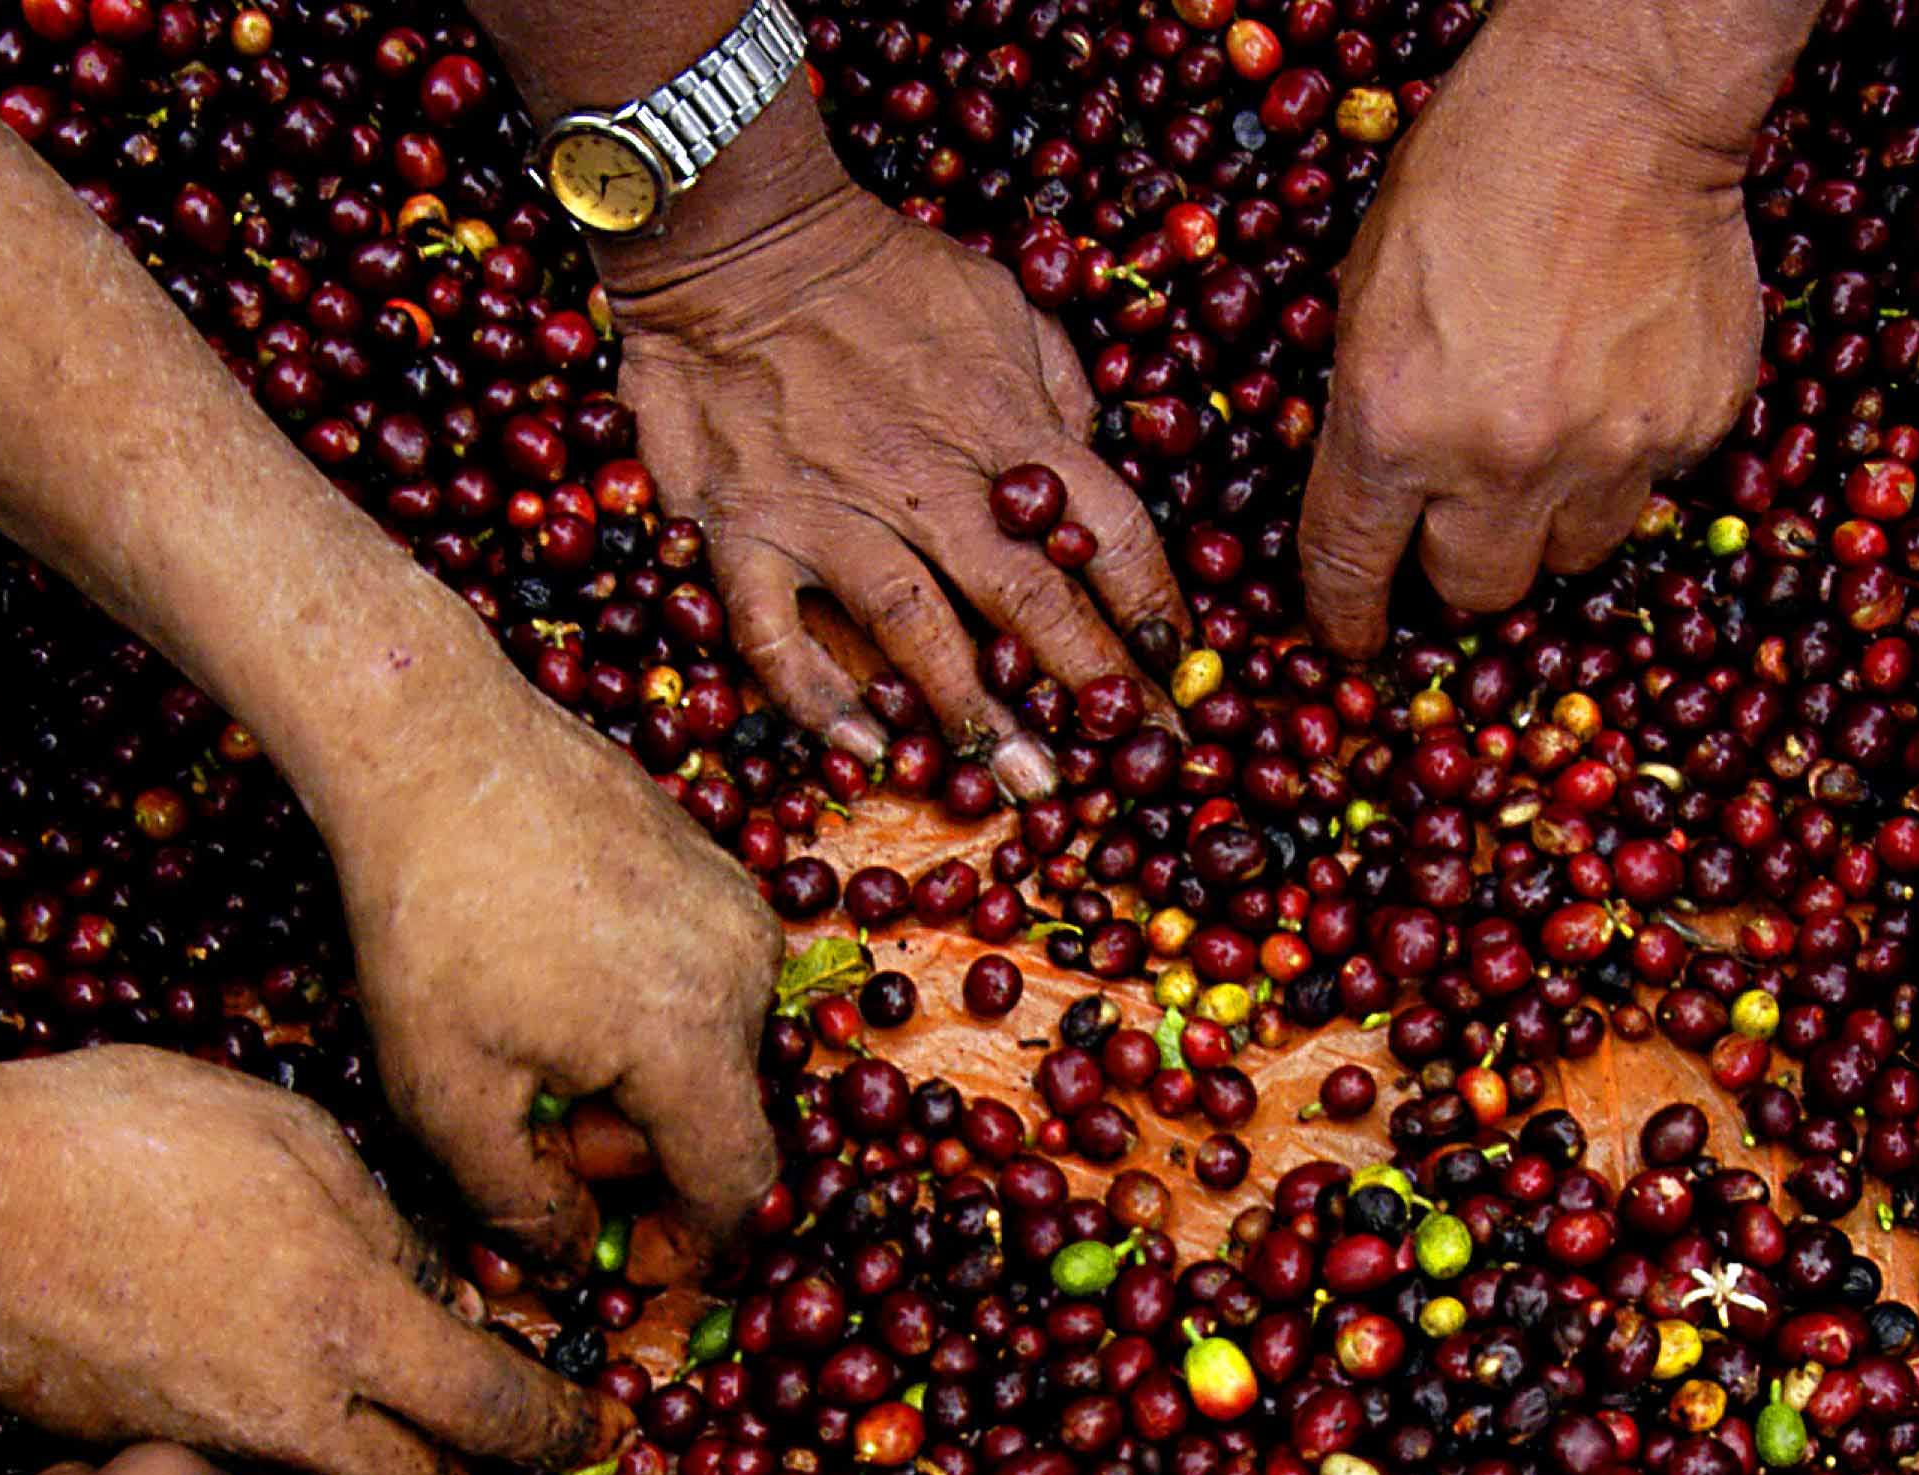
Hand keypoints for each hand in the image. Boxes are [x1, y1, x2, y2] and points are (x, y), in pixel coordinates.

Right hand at [0, 1048, 600, 1474]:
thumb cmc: (126, 1137)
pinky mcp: (142, 1462)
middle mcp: (294, 1413)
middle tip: (483, 1434)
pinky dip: (275, 1459)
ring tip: (376, 1419)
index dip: (561, 1429)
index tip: (593, 1434)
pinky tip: (256, 1393)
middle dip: (468, 1472)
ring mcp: (212, 1451)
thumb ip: (389, 1232)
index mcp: (352, 1324)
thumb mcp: (295, 1140)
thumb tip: (451, 1300)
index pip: (498, 1410)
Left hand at [328, 678, 788, 1272]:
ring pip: (717, 1047)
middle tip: (553, 1137)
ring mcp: (739, 908)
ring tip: (545, 1051)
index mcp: (690, 1042)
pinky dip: (651, 1010)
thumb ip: (517, 1205)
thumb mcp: (444, 1092)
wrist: (433, 743)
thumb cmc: (428, 919)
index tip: (633, 1261)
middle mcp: (744, 973)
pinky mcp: (717, 864)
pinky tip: (563, 980)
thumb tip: (571, 1266)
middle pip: (726, 1117)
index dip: (693, 1248)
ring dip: (647, 1081)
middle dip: (647, 1155)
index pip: (737, 1189)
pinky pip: (707, 976)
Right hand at [609, 182, 1186, 787]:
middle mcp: (928, 482)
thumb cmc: (878, 272)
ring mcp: (832, 514)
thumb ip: (1055, 390)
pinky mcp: (746, 533)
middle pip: (1031, 601)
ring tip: (1024, 786)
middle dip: (1090, 688)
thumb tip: (1089, 461)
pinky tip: (866, 754)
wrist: (737, 244)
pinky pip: (779, 639)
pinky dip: (820, 704)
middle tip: (1132, 757)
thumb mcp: (1003, 304)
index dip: (1156, 606)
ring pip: (917, 634)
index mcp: (1005, 424)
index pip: (1109, 530)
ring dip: (976, 718)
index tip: (1182, 666)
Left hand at [1297, 10, 1770, 654]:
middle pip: (1479, 589)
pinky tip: (1620, 374)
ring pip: (1577, 551)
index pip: (1353, 565)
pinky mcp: (1692, 425)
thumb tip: (1375, 497)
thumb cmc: (1476, 173)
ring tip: (1558, 427)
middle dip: (1465, 560)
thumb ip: (1370, 410)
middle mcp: (1500, 460)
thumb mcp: (1369, 292)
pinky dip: (1632, 450)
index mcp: (1394, 424)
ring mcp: (1609, 451)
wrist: (1621, 103)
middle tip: (1471, 508)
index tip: (1351, 639)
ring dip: (1556, 513)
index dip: (1347, 614)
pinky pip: (1653, 483)